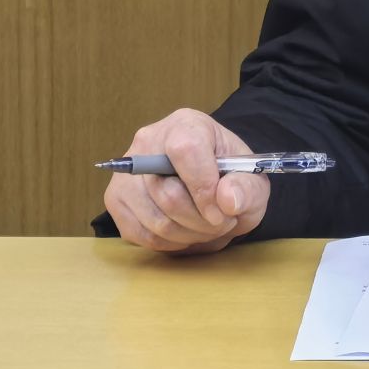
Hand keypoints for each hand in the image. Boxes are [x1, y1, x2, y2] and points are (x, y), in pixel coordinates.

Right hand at [104, 108, 270, 254]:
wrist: (209, 182)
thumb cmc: (230, 176)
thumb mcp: (252, 178)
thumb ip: (246, 188)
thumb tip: (227, 200)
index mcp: (185, 124)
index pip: (185, 150)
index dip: (203, 188)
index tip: (221, 212)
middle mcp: (148, 141)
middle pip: (166, 193)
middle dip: (201, 220)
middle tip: (222, 223)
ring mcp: (127, 172)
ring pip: (155, 220)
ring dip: (189, 236)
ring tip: (208, 228)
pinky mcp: (116, 200)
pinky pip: (142, 235)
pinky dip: (170, 243)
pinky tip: (187, 233)